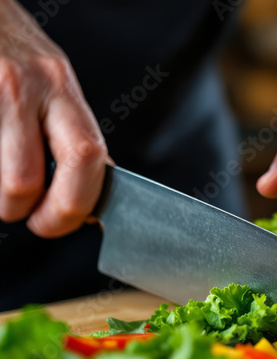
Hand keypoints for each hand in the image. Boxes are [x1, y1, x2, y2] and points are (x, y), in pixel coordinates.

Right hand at [0, 0, 107, 236]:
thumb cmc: (8, 47)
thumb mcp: (52, 81)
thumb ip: (70, 129)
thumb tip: (95, 180)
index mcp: (61, 87)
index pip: (87, 158)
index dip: (76, 204)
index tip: (63, 221)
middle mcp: (27, 86)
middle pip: (31, 179)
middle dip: (32, 214)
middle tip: (29, 217)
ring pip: (3, 180)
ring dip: (2, 202)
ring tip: (4, 192)